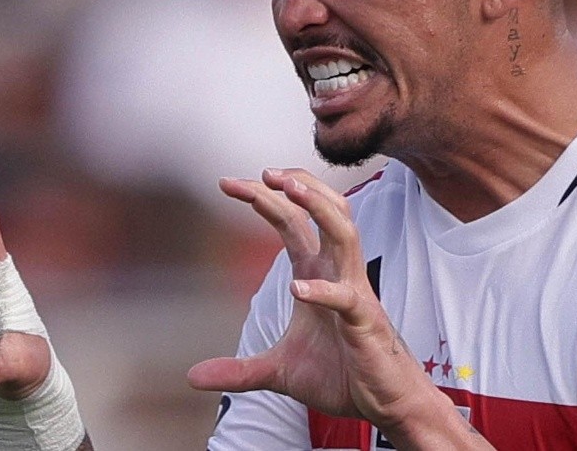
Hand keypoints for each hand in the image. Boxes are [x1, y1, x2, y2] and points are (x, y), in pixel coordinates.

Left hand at [187, 168, 484, 447]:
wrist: (384, 403)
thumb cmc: (341, 376)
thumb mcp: (279, 371)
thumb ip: (238, 370)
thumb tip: (192, 377)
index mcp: (317, 272)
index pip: (292, 222)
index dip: (264, 198)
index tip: (228, 183)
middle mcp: (337, 272)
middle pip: (322, 211)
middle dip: (294, 186)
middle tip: (262, 173)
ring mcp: (354, 292)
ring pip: (343, 233)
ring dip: (317, 207)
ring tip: (288, 189)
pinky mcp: (365, 321)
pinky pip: (346, 297)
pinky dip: (323, 290)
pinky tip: (297, 287)